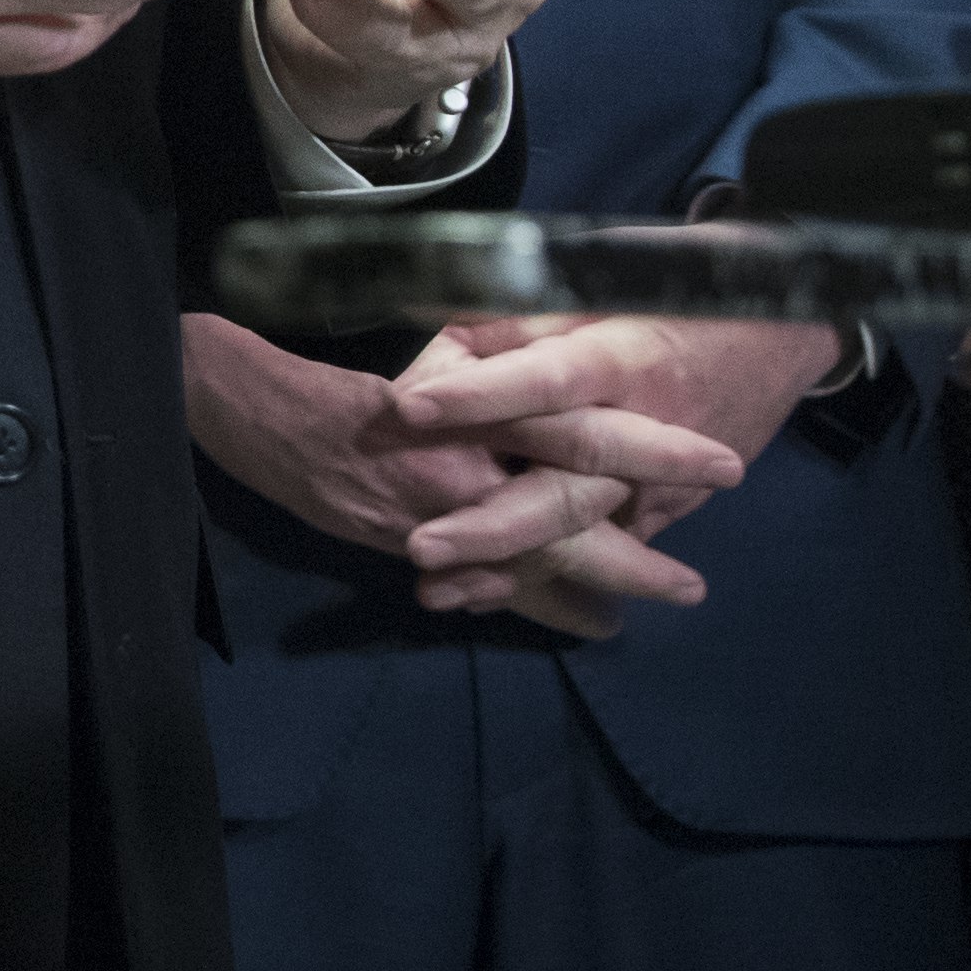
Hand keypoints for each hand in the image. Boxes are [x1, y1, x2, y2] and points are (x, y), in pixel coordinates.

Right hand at [180, 314, 739, 639]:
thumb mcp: (432, 356)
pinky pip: (486, 582)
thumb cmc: (347, 373)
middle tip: (693, 586)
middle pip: (569, 522)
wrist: (254, 414)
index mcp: (474, 417)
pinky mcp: (411, 551)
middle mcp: (462, 479)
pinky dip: (533, 599)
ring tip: (649, 604)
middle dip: (635, 556)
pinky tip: (577, 615)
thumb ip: (496, 370)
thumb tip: (573, 365)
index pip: (583, 436)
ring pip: (534, 564)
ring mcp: (434, 525)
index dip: (653, 453)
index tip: (717, 465)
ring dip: (596, 587)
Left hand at [384, 307, 820, 623]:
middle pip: (566, 484)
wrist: (775, 335)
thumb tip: (444, 345)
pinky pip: (601, 553)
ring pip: (581, 536)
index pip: (547, 380)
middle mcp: (644, 429)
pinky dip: (542, 579)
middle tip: (421, 546)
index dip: (483, 395)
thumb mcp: (599, 283)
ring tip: (438, 593)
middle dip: (492, 522)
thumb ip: (520, 318)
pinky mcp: (665, 512)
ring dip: (507, 568)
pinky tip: (476, 597)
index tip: (410, 407)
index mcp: (623, 358)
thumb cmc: (671, 294)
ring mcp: (661, 482)